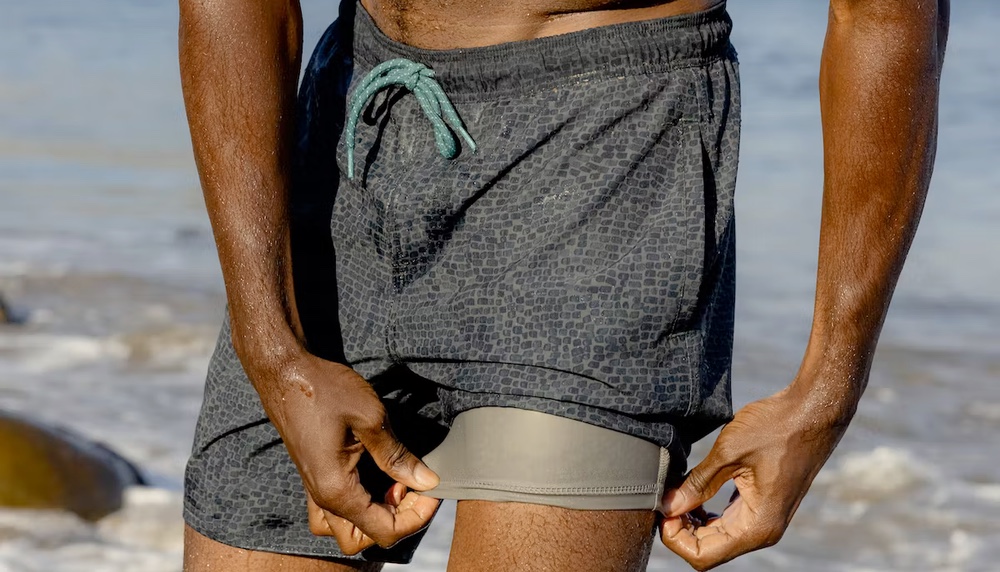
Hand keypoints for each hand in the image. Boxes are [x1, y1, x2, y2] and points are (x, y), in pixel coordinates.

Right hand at [254, 354, 440, 554]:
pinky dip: (362, 504)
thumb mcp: (370, 418)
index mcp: (337, 490)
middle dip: (399, 518)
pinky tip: (377, 475)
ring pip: (350, 529)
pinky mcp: (316, 478)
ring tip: (395, 482)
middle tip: (415, 485)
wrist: (285, 373)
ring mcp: (316, 490)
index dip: (417, 515)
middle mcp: (323, 498)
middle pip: (367, 537)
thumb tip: (427, 482)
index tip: (432, 489)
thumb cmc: (323, 390)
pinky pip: (338, 510)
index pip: (385, 530)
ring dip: (378, 515)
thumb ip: (398, 455)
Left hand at [658, 388, 849, 569]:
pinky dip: (706, 512)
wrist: (813, 411)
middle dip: (680, 529)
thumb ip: (697, 483)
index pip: (703, 556)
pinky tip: (695, 489)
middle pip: (708, 549)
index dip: (675, 538)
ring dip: (692, 521)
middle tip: (667, 496)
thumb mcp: (729, 452)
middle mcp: (763, 530)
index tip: (665, 507)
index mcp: (757, 525)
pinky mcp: (761, 504)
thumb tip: (668, 506)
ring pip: (716, 537)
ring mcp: (763, 518)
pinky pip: (727, 521)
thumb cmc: (777, 427)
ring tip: (678, 490)